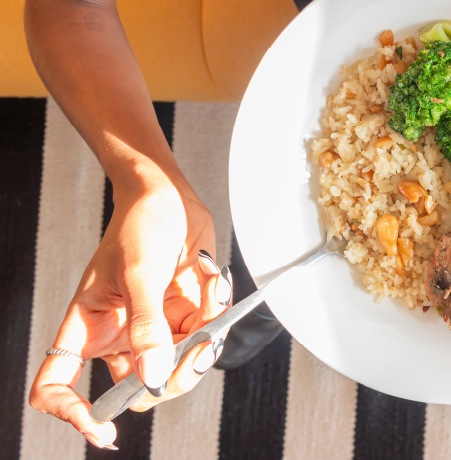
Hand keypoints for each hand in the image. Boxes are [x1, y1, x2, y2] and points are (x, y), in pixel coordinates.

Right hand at [28, 173, 230, 449]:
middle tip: (198, 349)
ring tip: (208, 289)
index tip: (103, 429)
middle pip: (137, 387)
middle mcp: (119, 335)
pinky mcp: (185, 317)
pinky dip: (216, 310)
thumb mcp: (139, 273)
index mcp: (87, 328)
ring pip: (178, 368)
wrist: (172, 196)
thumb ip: (147, 325)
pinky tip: (209, 275)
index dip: (73, 413)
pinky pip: (206, 336)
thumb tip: (153, 376)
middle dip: (171, 378)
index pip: (58, 385)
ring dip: (203, 338)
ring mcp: (154, 328)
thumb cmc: (140, 225)